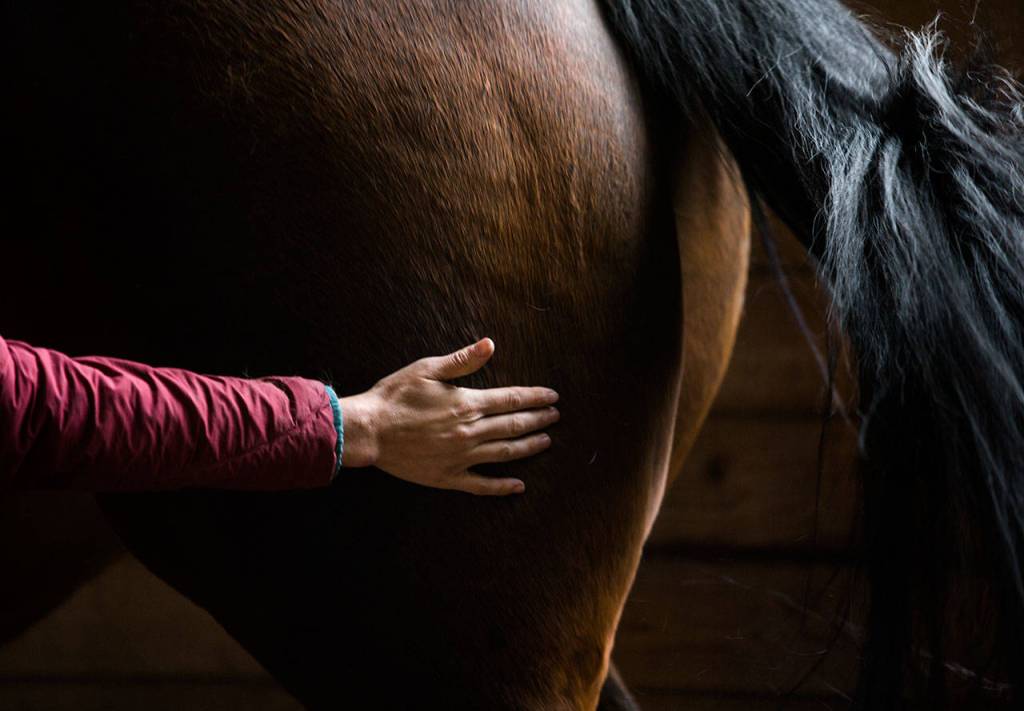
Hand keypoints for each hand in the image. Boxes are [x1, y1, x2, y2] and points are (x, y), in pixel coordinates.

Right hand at [338, 338, 557, 494]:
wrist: (368, 430)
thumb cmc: (395, 396)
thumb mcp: (427, 369)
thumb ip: (462, 360)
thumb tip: (490, 344)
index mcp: (466, 404)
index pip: (510, 400)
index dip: (534, 398)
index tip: (552, 397)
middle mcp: (469, 432)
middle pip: (513, 426)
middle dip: (538, 420)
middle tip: (555, 416)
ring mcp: (461, 458)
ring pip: (504, 453)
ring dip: (528, 447)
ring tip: (546, 441)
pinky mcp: (448, 477)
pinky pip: (482, 485)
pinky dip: (502, 486)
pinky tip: (518, 485)